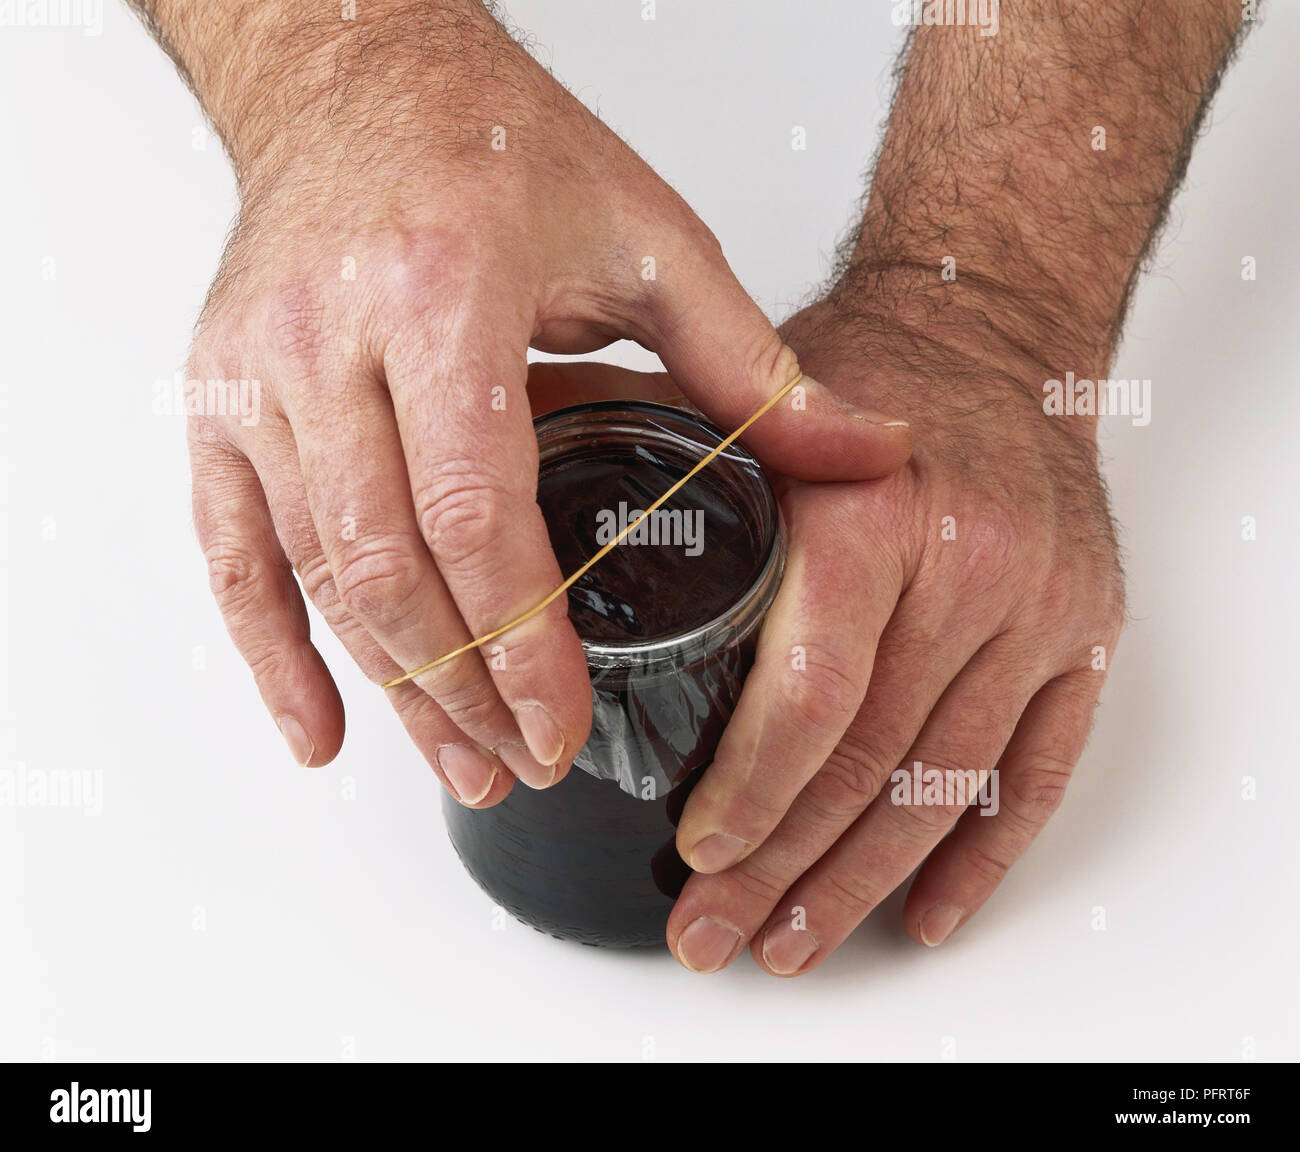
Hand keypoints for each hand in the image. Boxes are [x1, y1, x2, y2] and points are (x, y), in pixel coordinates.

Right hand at [180, 2, 910, 804]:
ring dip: (394, 686)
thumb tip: (870, 454)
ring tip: (465, 762)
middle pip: (389, 567)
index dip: (520, 643)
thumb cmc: (497, 146)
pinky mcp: (216, 402)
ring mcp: (256, 378)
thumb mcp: (648, 241)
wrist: (358, 78)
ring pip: (317, 573)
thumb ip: (755, 366)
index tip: (564, 726)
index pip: (475, 513)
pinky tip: (325, 726)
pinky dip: (272, 652)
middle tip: (527, 765)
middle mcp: (329, 341)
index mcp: (443, 297)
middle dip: (464, 688)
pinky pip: (229, 551)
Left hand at [529, 278, 1123, 973]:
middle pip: (872, 759)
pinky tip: (925, 909)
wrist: (997, 332)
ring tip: (797, 939)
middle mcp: (969, 563)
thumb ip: (677, 493)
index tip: (700, 852)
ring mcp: (1038, 607)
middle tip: (720, 933)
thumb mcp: (757, 413)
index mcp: (870, 511)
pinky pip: (1040, 770)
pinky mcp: (1085, 634)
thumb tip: (552, 566)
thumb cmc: (868, 369)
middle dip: (786, 865)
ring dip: (866, 881)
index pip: (813, 689)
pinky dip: (981, 854)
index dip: (752, 790)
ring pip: (946, 784)